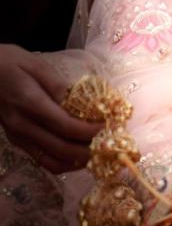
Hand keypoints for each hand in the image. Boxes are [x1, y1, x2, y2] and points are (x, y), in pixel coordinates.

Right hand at [0, 44, 101, 173]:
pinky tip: (78, 155)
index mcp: (30, 103)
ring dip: (77, 162)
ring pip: (51, 161)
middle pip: (61, 149)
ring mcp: (18, 136)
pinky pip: (42, 160)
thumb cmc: (8, 63)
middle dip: (89, 151)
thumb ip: (57, 84)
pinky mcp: (16, 140)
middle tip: (109, 145)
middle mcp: (22, 125)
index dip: (89, 131)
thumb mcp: (35, 65)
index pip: (65, 126)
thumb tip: (78, 100)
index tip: (108, 127)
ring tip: (98, 153)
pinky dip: (63, 163)